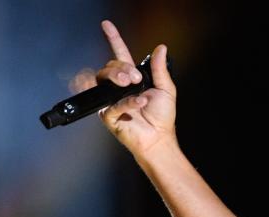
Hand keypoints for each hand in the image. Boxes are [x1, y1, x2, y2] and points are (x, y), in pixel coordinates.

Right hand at [72, 20, 176, 156]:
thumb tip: (161, 48)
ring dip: (117, 77)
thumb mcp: (166, 90)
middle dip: (121, 68)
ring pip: (102, 79)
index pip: (120, 55)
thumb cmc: (162, 118)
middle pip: (109, 66)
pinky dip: (127, 102)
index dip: (113, 39)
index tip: (107, 25)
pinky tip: (140, 103)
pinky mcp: (107, 115)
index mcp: (131, 79)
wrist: (159, 139)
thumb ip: (160, 69)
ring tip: (131, 83)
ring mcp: (110, 100)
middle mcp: (118, 88)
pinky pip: (112, 103)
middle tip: (136, 78)